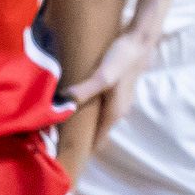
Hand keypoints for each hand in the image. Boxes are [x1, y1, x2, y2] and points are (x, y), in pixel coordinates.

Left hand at [65, 27, 154, 151]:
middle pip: (96, 132)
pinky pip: (97, 107)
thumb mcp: (104, 75)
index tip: (62, 155)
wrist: (140, 39)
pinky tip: (75, 102)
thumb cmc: (123, 58)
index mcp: (114, 114)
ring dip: (82, 123)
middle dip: (78, 137)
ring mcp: (118, 100)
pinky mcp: (115, 90)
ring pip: (97, 119)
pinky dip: (86, 110)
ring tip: (60, 122)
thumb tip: (63, 102)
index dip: (81, 151)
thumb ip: (85, 90)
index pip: (97, 143)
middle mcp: (117, 111)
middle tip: (54, 139)